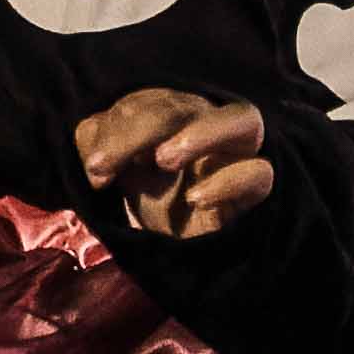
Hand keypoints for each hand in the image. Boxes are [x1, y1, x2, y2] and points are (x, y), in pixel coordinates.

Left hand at [78, 89, 277, 235]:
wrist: (184, 252)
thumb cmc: (154, 198)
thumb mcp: (117, 169)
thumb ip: (97, 143)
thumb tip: (95, 147)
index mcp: (173, 112)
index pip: (147, 101)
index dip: (117, 130)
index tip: (95, 171)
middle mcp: (207, 125)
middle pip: (182, 106)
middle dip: (138, 132)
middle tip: (105, 167)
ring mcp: (237, 155)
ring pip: (242, 119)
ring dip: (202, 133)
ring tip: (164, 159)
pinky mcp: (255, 190)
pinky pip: (259, 173)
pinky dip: (228, 181)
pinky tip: (194, 198)